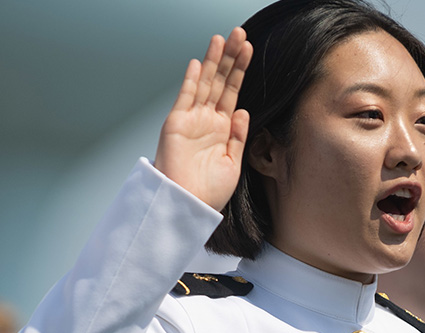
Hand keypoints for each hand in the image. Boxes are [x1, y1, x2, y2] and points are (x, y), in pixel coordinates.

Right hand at [153, 27, 252, 211]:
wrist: (188, 207)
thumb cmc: (208, 193)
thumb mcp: (233, 163)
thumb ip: (238, 136)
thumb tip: (243, 111)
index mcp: (221, 129)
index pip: (232, 92)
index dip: (240, 70)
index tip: (248, 49)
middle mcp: (206, 120)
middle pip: (220, 81)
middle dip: (229, 57)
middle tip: (239, 33)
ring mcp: (190, 120)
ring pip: (204, 83)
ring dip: (213, 60)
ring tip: (222, 38)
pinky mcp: (176, 124)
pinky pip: (185, 97)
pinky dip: (191, 79)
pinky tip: (197, 62)